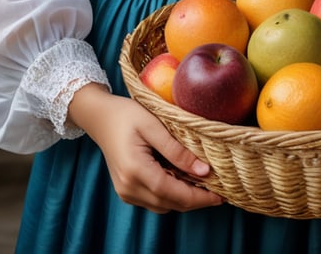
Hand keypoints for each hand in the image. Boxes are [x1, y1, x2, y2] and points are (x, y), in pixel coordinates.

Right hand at [68, 83, 223, 212]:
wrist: (100, 117)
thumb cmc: (126, 115)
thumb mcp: (154, 125)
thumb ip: (177, 150)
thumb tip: (203, 170)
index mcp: (135, 170)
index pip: (174, 193)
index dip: (199, 197)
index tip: (221, 195)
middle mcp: (129, 187)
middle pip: (170, 204)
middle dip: (195, 200)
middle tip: (219, 191)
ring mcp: (126, 192)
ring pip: (162, 206)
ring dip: (184, 199)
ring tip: (204, 185)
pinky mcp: (126, 190)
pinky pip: (154, 200)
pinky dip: (171, 195)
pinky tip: (183, 180)